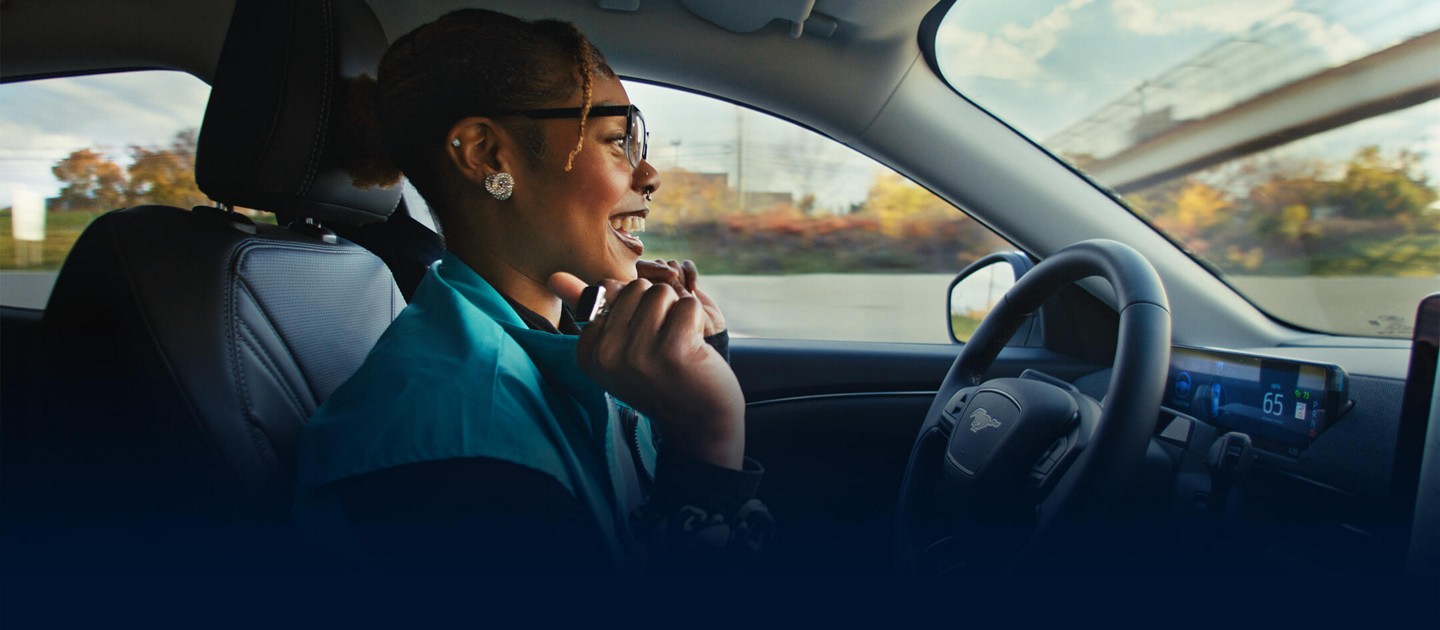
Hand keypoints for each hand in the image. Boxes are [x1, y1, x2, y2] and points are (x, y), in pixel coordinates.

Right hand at [550, 274, 744, 469]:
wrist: (697, 422)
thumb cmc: (660, 378)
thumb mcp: (618, 348)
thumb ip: (591, 310)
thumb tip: (554, 276)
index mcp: (588, 353)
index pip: (608, 290)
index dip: (635, 309)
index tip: (641, 346)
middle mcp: (607, 355)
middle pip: (636, 288)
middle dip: (656, 307)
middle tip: (663, 344)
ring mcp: (638, 354)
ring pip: (661, 292)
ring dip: (677, 313)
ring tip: (679, 345)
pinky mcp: (673, 350)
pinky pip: (687, 304)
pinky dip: (697, 320)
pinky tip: (695, 348)